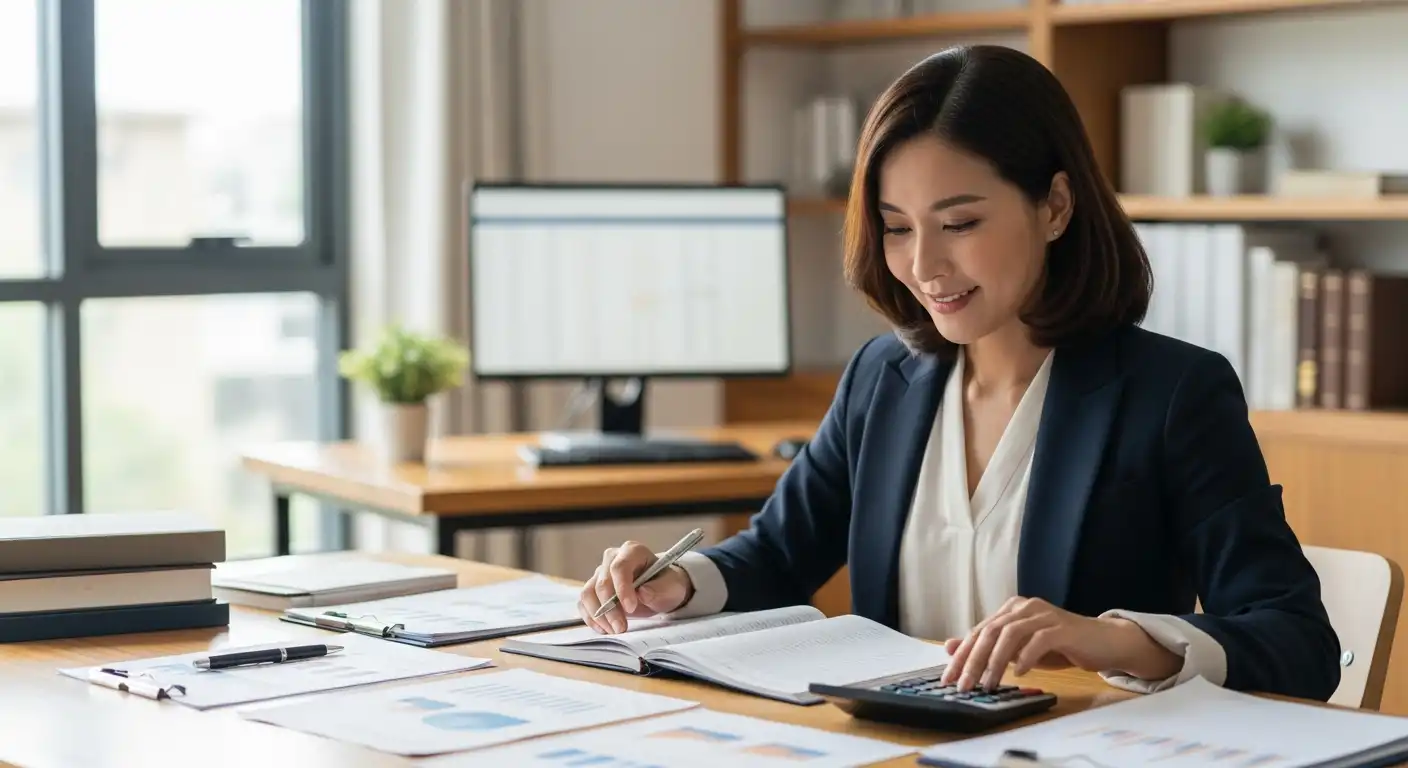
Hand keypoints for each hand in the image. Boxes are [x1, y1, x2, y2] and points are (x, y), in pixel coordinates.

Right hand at [578, 540, 694, 633]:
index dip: (622, 588)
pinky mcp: (593, 588)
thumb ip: (659, 589)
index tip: (631, 608)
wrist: (660, 590)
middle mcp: (612, 559)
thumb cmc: (666, 585)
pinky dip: (591, 618)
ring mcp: (600, 573)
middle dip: (611, 609)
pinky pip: (584, 603)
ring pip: (588, 594)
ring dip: (599, 616)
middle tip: (622, 628)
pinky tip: (604, 629)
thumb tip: (642, 593)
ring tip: (615, 630)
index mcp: (632, 551)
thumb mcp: (671, 587)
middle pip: (602, 583)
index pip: (620, 567)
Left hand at [940, 597, 1181, 691]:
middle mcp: (1025, 607)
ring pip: (1010, 633)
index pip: (979, 631)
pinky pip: (1039, 639)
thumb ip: (988, 648)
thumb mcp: (1019, 650)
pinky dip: (1026, 656)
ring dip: (996, 661)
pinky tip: (1019, 672)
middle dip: (973, 660)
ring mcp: (1044, 615)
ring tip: (989, 684)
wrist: (1103, 643)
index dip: (961, 655)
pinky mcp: (1063, 628)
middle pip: (990, 631)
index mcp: (1011, 610)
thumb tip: (950, 646)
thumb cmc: (1060, 647)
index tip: (949, 678)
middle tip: (964, 685)